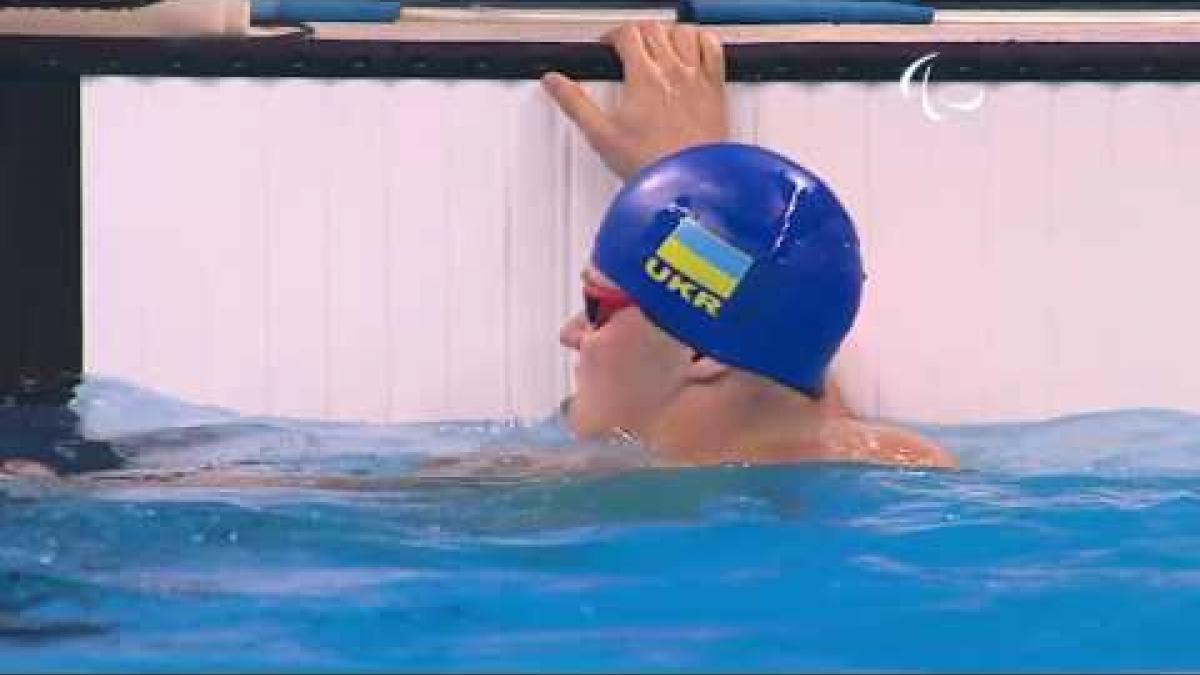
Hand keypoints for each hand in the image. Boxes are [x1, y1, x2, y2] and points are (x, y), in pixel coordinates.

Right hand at [541, 21, 729, 179]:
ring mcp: (697, 77)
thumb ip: (575, 103)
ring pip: (683, 33)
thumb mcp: (601, 135)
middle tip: (628, 47)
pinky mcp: (716, 88)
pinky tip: (693, 49)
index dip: (613, 36)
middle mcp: (673, 71)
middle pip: (654, 30)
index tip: (608, 47)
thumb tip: (554, 82)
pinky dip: (702, 40)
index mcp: (643, 77)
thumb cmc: (652, 163)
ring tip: (658, 45)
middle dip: (637, 33)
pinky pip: (713, 47)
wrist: (690, 181)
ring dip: (668, 34)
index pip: (627, 34)